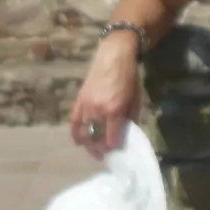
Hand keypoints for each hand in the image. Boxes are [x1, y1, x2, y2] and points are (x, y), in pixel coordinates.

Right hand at [69, 34, 140, 160]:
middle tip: (106, 154)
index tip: (118, 150)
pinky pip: (74, 121)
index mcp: (114, 110)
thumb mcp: (135, 99)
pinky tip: (79, 142)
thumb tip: (125, 134)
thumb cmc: (129, 76)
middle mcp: (98, 111)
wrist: (114, 55)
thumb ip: (129, 118)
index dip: (115, 148)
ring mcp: (86, 106)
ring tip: (94, 150)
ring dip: (89, 144)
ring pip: (84, 133)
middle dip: (101, 150)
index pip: (112, 139)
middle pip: (96, 139)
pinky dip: (75, 133)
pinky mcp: (79, 100)